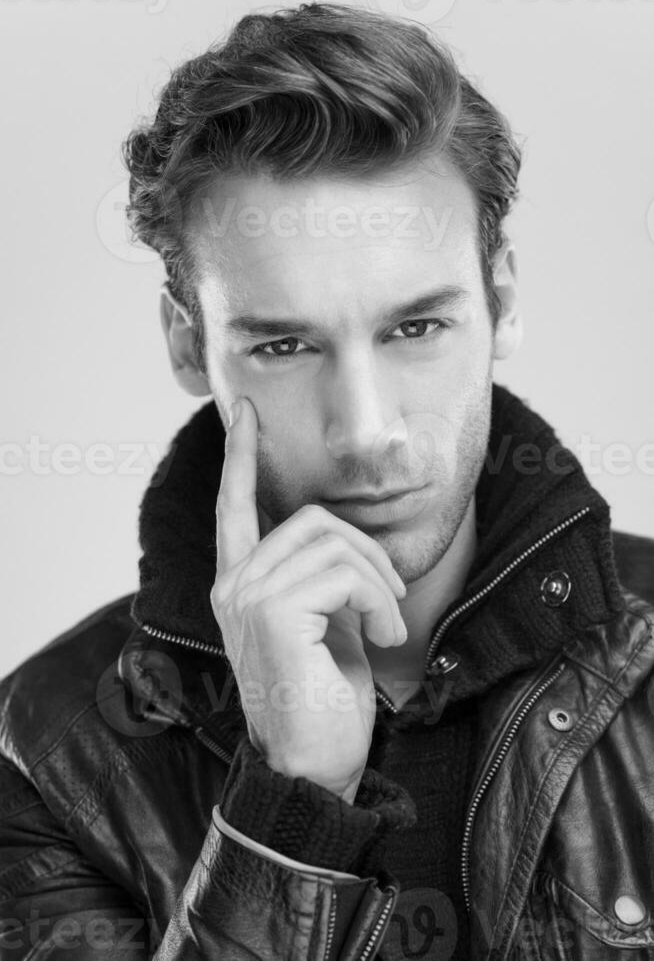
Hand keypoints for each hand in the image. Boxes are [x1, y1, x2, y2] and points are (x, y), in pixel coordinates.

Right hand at [210, 397, 406, 803]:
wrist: (315, 768)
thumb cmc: (324, 702)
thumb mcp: (325, 626)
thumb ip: (320, 579)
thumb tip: (347, 543)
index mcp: (241, 585)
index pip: (233, 507)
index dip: (238, 456)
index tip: (242, 412)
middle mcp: (233, 584)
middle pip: (312, 519)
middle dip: (368, 552)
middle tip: (392, 598)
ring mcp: (246, 596)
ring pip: (335, 544)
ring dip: (379, 583)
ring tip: (388, 626)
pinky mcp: (271, 612)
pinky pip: (344, 573)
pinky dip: (379, 600)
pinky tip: (383, 636)